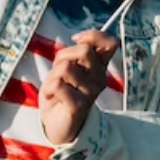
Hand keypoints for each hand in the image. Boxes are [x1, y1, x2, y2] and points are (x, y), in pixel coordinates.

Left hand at [39, 30, 118, 144]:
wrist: (55, 124)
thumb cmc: (61, 91)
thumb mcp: (66, 67)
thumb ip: (74, 54)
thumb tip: (79, 39)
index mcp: (99, 67)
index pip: (110, 43)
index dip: (93, 36)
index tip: (77, 40)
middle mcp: (100, 78)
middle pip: (84, 50)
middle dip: (63, 56)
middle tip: (58, 72)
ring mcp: (91, 93)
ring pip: (66, 67)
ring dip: (53, 75)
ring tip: (55, 88)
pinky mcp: (79, 105)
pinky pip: (58, 85)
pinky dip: (48, 89)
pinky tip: (52, 97)